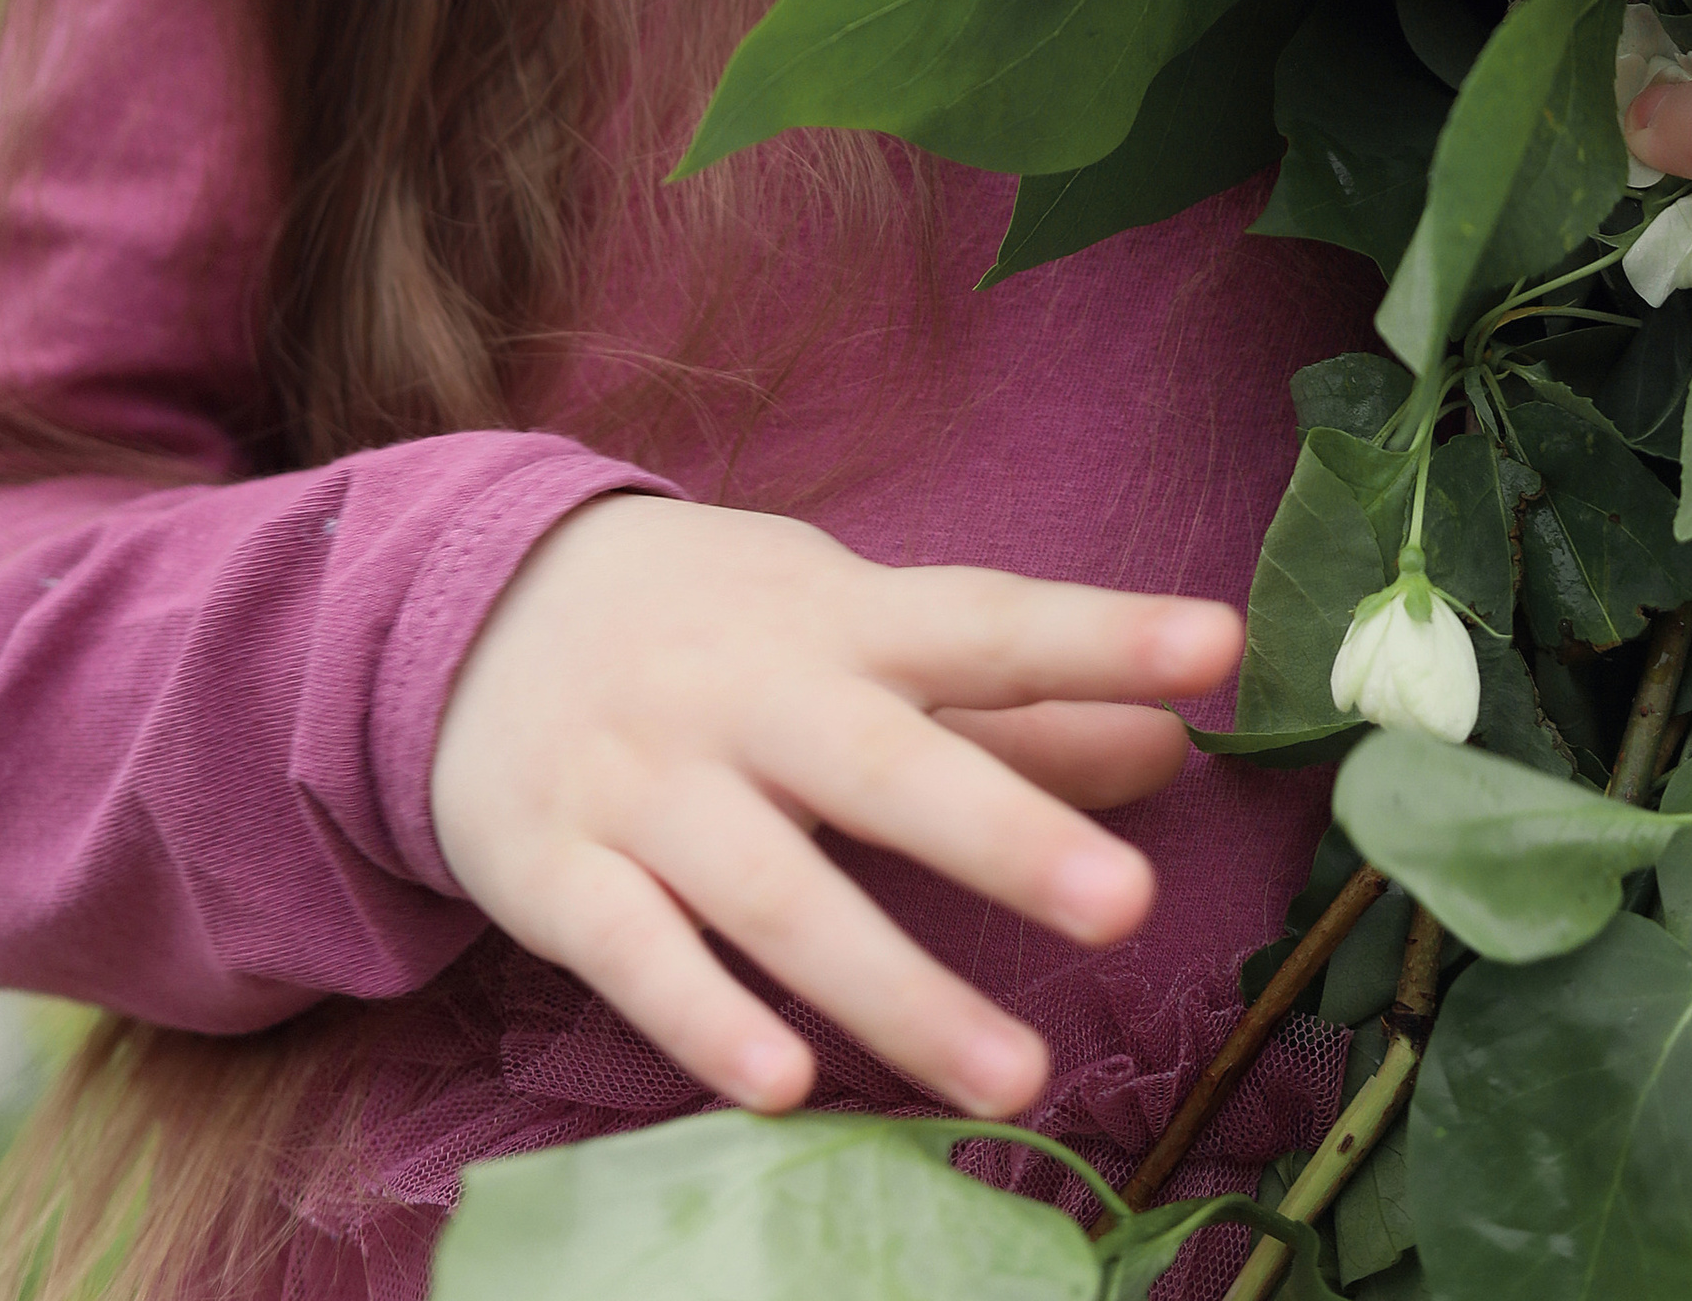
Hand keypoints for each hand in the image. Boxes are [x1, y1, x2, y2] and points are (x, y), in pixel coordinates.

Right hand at [429, 494, 1240, 1117]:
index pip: (986, 622)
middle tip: (1130, 904)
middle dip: (1003, 835)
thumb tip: (1173, 751)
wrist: (473, 605)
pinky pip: (635, 952)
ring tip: (1019, 1076)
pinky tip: (786, 1085)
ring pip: (775, 891)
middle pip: (886, 766)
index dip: (1099, 633)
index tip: (1218, 648)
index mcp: (840, 620)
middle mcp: (750, 695)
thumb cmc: (720, 628)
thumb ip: (1012, 705)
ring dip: (895, 990)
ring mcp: (648, 783)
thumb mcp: (856, 629)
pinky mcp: (557, 870)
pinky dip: (706, 1019)